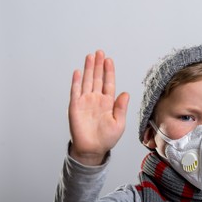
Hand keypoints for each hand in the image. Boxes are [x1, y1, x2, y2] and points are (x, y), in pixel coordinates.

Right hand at [68, 50, 128, 164]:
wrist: (92, 149)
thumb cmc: (107, 138)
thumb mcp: (119, 123)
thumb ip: (121, 108)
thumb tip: (126, 93)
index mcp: (108, 102)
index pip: (109, 83)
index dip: (109, 71)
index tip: (109, 60)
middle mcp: (96, 99)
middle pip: (97, 78)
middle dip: (98, 65)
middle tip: (99, 52)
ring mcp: (85, 101)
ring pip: (87, 81)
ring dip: (88, 69)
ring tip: (90, 56)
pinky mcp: (75, 107)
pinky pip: (75, 91)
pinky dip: (76, 81)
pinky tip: (78, 71)